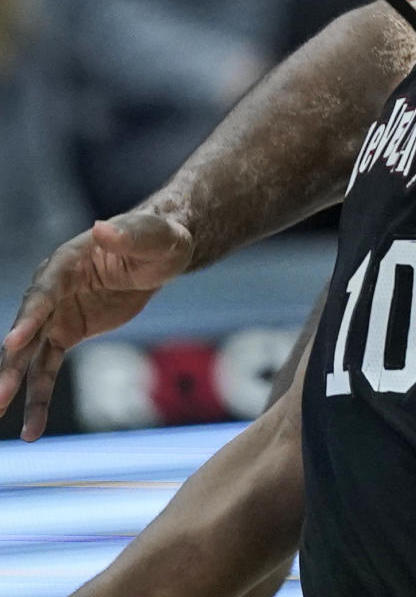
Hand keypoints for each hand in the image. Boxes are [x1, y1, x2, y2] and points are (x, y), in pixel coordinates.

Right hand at [0, 211, 192, 439]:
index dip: (30, 315)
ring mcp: (56, 313)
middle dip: (10, 359)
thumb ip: (130, 235)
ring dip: (14, 383)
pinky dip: (38, 398)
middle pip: (27, 326)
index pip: (44, 290)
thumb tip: (102, 228)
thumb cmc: (159, 239)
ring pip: (29, 354)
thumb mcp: (153, 236)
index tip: (14, 342)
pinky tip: (32, 429)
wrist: (159, 256)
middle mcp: (53, 288)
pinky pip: (46, 369)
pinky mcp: (65, 333)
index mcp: (68, 261)